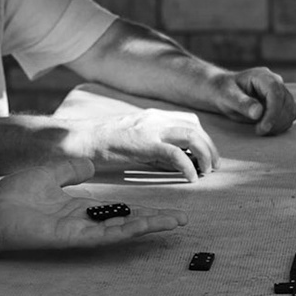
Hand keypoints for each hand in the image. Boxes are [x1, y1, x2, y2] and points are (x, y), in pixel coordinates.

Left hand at [0, 156, 185, 251]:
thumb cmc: (13, 197)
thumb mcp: (49, 175)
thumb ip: (70, 171)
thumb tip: (91, 166)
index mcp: (81, 209)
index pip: (119, 211)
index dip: (141, 210)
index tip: (163, 206)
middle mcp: (85, 223)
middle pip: (127, 223)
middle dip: (155, 221)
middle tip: (182, 220)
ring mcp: (79, 232)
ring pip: (121, 231)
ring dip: (148, 226)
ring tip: (174, 222)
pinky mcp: (71, 238)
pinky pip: (102, 235)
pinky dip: (124, 230)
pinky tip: (143, 226)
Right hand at [76, 109, 218, 182]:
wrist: (81, 139)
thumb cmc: (104, 144)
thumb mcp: (136, 143)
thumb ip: (157, 151)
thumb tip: (179, 165)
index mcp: (153, 116)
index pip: (190, 120)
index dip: (203, 137)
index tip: (207, 155)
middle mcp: (156, 119)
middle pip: (195, 127)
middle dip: (210, 147)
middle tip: (214, 167)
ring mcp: (150, 129)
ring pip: (191, 136)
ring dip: (205, 155)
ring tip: (206, 172)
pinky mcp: (144, 144)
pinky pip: (175, 154)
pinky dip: (188, 167)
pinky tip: (190, 178)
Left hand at [211, 66, 295, 134]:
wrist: (225, 92)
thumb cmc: (224, 92)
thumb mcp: (227, 97)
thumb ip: (242, 103)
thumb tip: (258, 112)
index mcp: (263, 76)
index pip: (276, 93)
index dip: (273, 112)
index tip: (263, 128)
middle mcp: (276, 82)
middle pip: (286, 103)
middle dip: (274, 121)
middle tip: (258, 130)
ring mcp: (281, 92)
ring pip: (290, 111)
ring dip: (278, 125)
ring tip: (260, 129)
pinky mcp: (283, 103)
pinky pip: (289, 116)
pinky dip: (280, 126)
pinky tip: (265, 128)